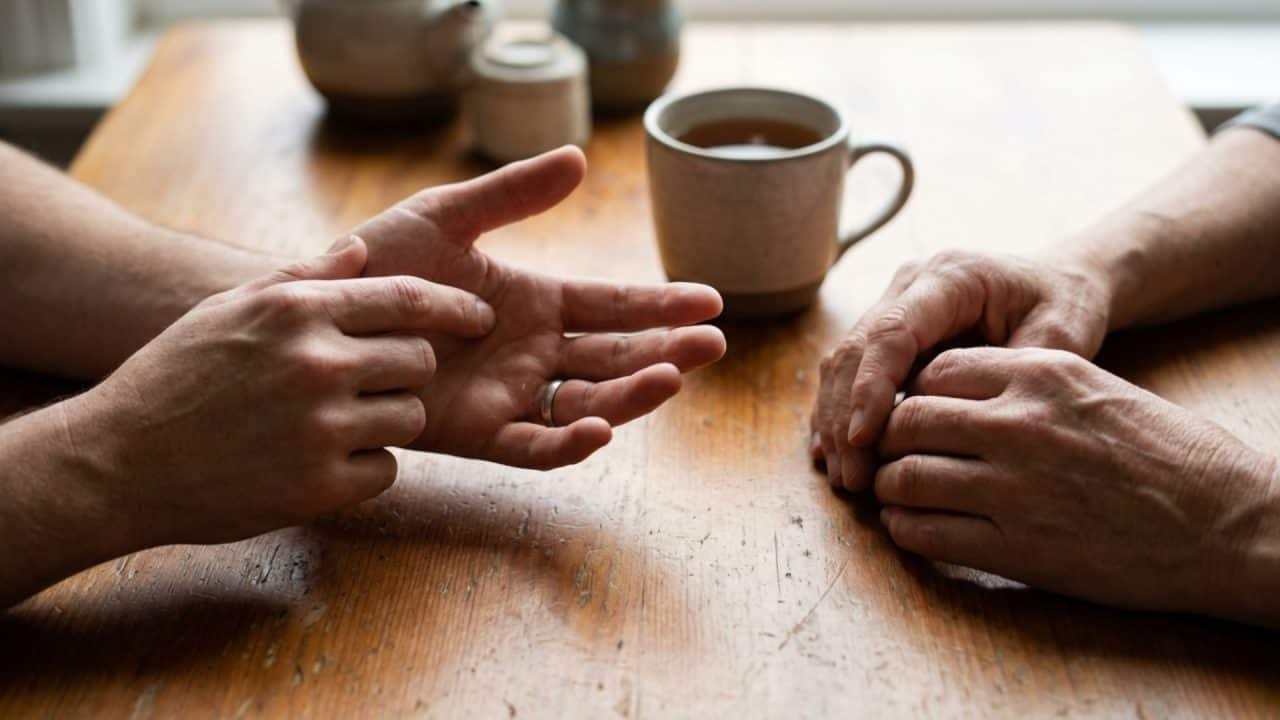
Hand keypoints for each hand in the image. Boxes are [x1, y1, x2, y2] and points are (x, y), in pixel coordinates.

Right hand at [71, 239, 494, 545]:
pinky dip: (363, 468)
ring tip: (335, 425)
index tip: (479, 316)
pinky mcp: (322, 486)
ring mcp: (322, 427)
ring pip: (410, 416)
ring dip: (388, 421)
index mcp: (297, 311)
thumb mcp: (229, 309)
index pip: (408, 298)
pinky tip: (318, 463)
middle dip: (407, 372)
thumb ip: (302, 278)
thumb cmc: (174, 377)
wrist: (117, 461)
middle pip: (419, 360)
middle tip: (373, 384)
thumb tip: (362, 250)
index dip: (453, 307)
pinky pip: (384, 469)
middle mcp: (317, 363)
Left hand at [343, 147, 726, 469]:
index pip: (612, 306)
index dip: (660, 304)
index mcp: (536, 304)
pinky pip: (533, 445)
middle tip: (711, 344)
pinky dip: (568, 443)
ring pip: (587, 404)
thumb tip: (577, 157)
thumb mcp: (447, 218)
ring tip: (670, 376)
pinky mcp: (477, 434)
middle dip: (665, 351)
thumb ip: (510, 195)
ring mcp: (509, 396)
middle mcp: (533, 354)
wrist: (316, 314)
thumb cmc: (377, 264)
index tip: (708, 300)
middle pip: (614, 358)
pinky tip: (600, 429)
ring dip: (632, 395)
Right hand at [811, 250, 1110, 491]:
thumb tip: (961, 423)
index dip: (870, 386)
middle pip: (856, 350)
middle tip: (852, 478)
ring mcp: (891, 307)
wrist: (1056, 285)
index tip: (864, 439)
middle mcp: (909, 286)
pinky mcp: (884, 334)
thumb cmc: (1063, 308)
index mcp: (950, 277)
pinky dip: (839, 417)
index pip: (892, 332)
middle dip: (845, 417)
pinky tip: (836, 459)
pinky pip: (849, 374)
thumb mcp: (1059, 335)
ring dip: (836, 423)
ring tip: (845, 479)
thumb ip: (1012, 373)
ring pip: (842, 364)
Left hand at [874, 346, 1279, 622]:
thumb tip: (954, 394)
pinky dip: (905, 531)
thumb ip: (1026, 383)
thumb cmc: (1169, 455)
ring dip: (889, 488)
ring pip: (905, 477)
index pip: (933, 371)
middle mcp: (1019, 423)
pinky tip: (912, 529)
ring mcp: (1015, 487)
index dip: (910, 395)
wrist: (1229, 523)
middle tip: (884, 455)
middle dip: (886, 440)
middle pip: (906, 421)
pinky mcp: (1018, 548)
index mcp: (1041, 373)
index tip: (908, 414)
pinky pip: (926, 534)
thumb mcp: (1096, 388)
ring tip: (893, 494)